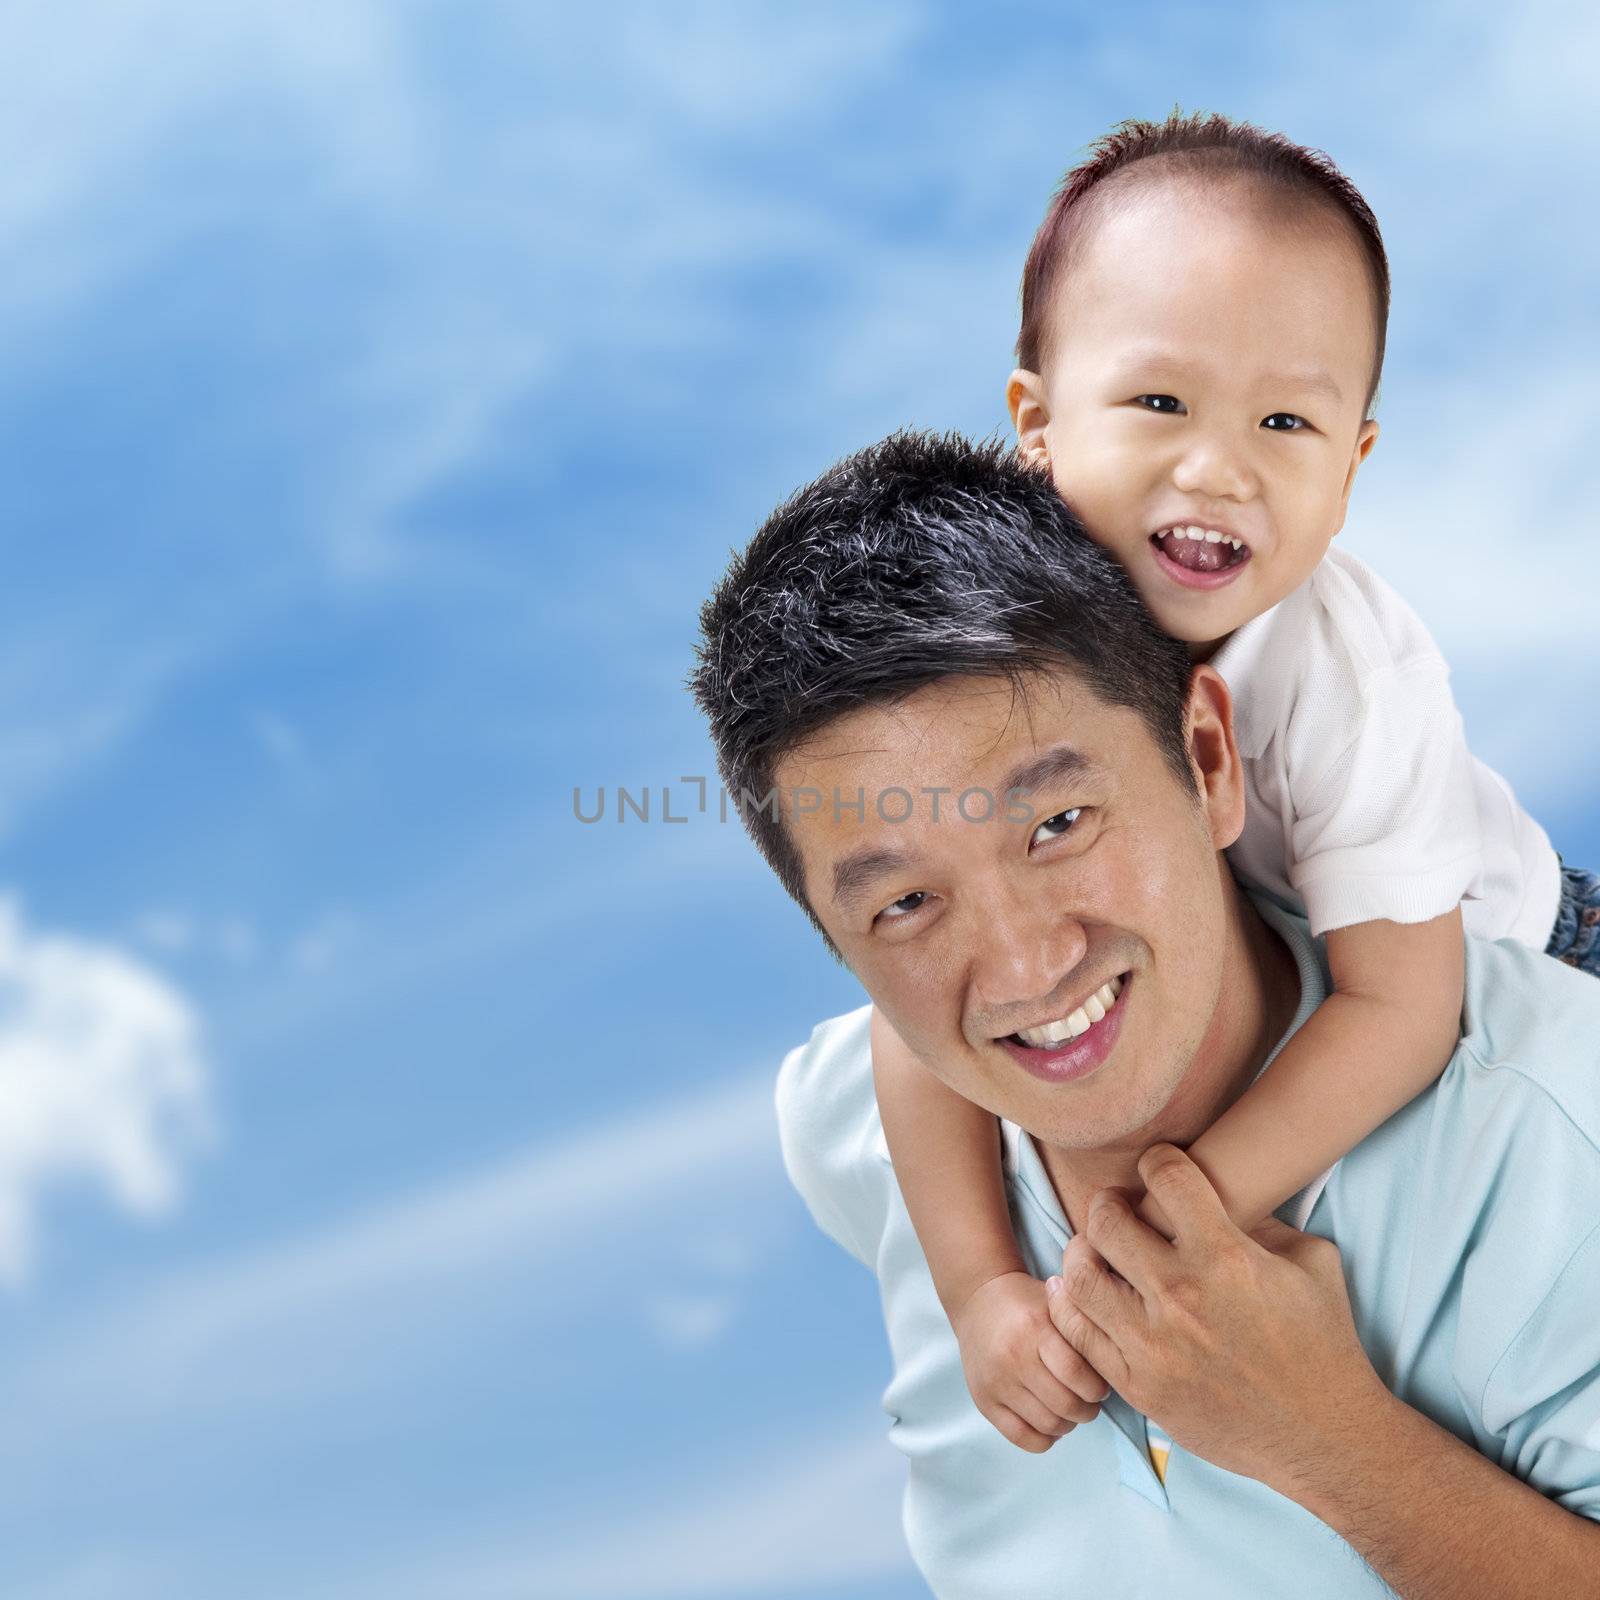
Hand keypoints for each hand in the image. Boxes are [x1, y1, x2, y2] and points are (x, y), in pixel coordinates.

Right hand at [952, 1270, 1110, 1453]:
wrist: (979, 1301)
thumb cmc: (1028, 1304)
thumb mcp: (1057, 1304)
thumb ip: (1084, 1329)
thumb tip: (1120, 1363)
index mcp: (1034, 1328)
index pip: (1076, 1373)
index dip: (1097, 1388)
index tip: (1102, 1386)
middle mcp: (1012, 1356)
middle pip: (1064, 1404)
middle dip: (1088, 1410)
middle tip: (1091, 1402)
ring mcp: (996, 1382)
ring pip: (1047, 1425)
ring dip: (1069, 1424)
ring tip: (1071, 1409)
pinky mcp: (984, 1401)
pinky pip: (1023, 1438)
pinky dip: (1045, 1438)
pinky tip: (1050, 1421)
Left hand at [1044, 1144, 1386, 1486]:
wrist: (1325, 1436)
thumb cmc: (1323, 1345)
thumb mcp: (1313, 1264)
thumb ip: (1265, 1220)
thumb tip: (1225, 1192)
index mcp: (1226, 1257)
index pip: (1165, 1177)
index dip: (1156, 1160)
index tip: (1157, 1166)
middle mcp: (1182, 1295)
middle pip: (1106, 1222)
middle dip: (1107, 1203)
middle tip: (1116, 1207)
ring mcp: (1155, 1345)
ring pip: (1081, 1277)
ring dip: (1082, 1253)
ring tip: (1095, 1251)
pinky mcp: (1139, 1386)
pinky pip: (1079, 1335)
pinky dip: (1070, 1306)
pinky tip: (1083, 1294)